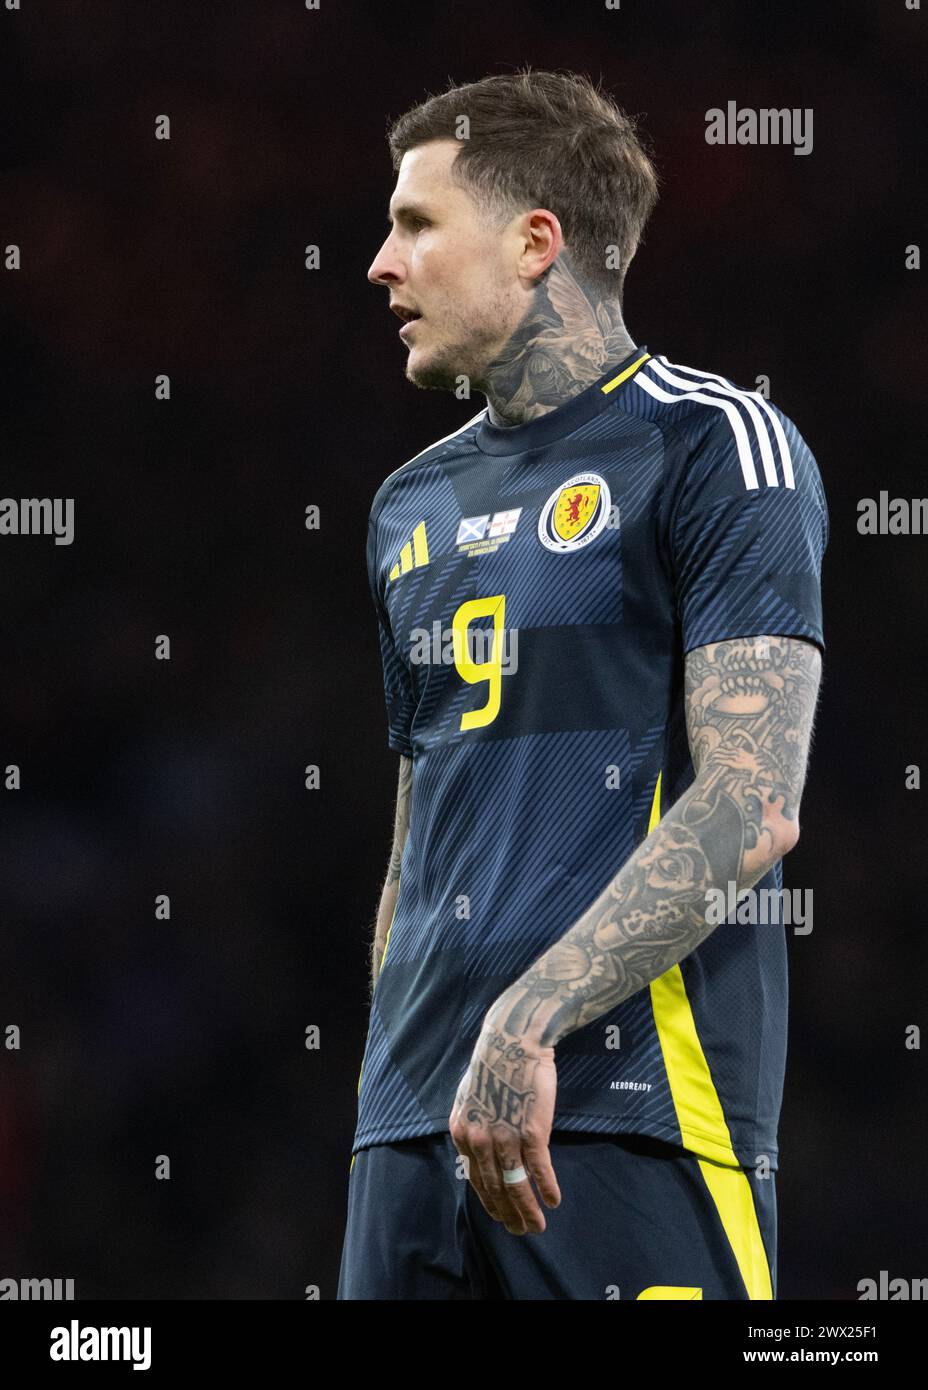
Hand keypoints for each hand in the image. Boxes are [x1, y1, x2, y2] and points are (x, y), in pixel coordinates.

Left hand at [448, 1021, 560, 1234]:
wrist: (513, 1040)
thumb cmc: (495, 1064)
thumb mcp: (469, 1097)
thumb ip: (474, 1126)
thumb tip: (478, 1149)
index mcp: (463, 1132)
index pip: (476, 1179)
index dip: (491, 1202)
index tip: (502, 1216)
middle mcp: (480, 1140)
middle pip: (495, 1188)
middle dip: (509, 1215)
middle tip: (520, 1231)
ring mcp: (504, 1138)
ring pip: (516, 1185)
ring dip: (528, 1210)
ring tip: (537, 1226)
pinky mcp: (530, 1132)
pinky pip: (538, 1170)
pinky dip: (546, 1189)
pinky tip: (553, 1201)